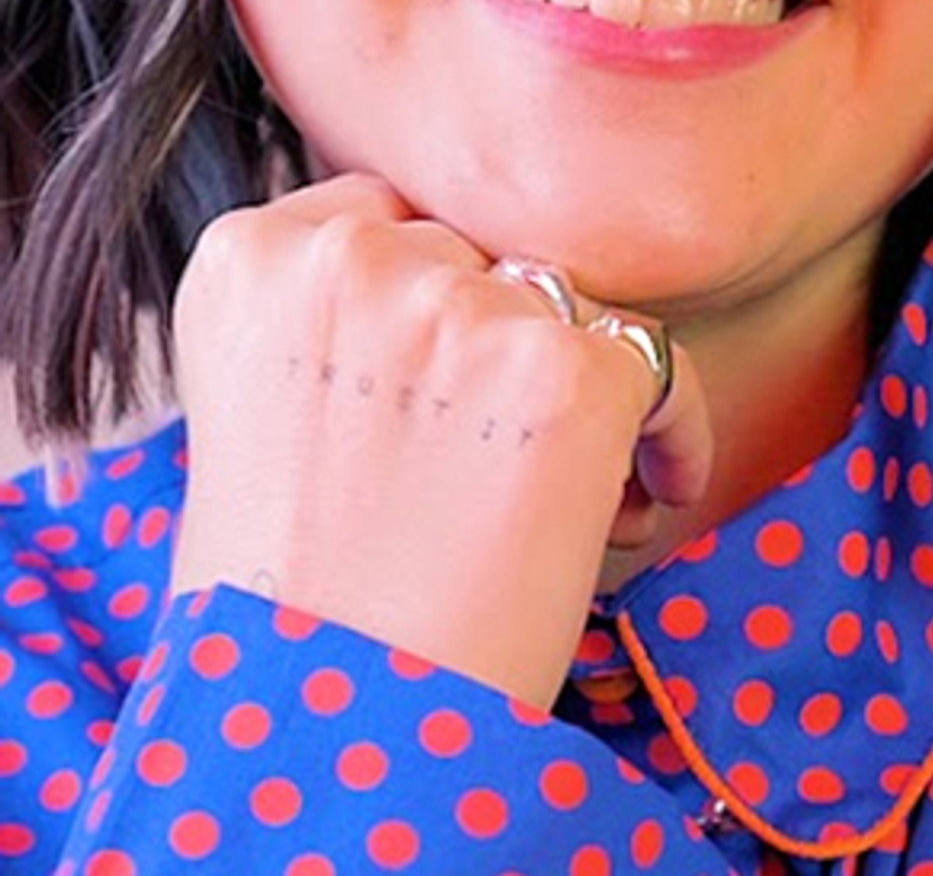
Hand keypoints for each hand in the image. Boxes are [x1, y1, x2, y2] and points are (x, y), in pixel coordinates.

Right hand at [170, 174, 711, 707]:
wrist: (326, 728)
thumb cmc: (286, 599)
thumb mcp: (259, 409)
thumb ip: (332, 319)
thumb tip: (452, 285)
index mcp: (250, 259)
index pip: (377, 217)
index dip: (420, 300)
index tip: (437, 384)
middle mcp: (351, 257)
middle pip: (470, 257)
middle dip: (490, 345)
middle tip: (485, 458)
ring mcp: (463, 305)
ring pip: (561, 302)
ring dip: (569, 384)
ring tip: (553, 495)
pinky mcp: (568, 369)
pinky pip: (655, 361)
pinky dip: (668, 430)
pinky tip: (645, 493)